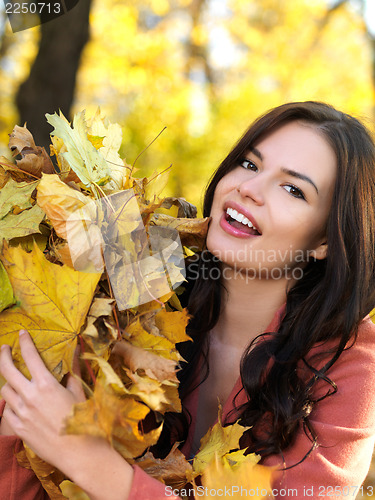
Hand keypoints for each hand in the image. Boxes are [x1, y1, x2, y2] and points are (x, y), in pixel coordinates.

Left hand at [0, 330, 133, 499]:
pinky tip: (18, 402)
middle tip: (5, 349)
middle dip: (3, 356)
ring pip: (5, 390)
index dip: (24, 342)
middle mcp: (30, 396)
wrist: (79, 452)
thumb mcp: (79, 392)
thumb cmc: (83, 420)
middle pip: (6, 370)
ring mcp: (22, 413)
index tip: (22, 334)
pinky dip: (11, 403)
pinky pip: (7, 411)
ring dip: (8, 382)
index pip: (30, 356)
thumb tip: (76, 350)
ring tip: (14, 379)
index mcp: (46, 385)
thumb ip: (73, 370)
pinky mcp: (18, 428)